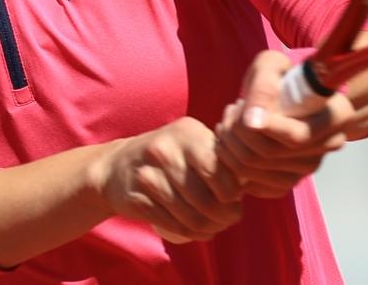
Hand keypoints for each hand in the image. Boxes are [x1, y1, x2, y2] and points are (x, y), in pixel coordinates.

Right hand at [92, 117, 242, 242]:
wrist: (117, 166)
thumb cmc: (170, 156)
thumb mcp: (192, 144)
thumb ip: (219, 156)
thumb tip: (250, 181)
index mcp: (186, 132)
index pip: (217, 170)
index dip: (231, 192)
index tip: (235, 199)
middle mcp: (164, 150)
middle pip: (205, 198)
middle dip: (223, 216)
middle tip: (228, 219)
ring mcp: (147, 175)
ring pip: (190, 216)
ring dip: (208, 229)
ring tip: (214, 227)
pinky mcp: (135, 199)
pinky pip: (171, 224)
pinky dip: (189, 234)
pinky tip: (196, 231)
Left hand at [214, 50, 367, 198]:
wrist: (283, 95)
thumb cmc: (280, 76)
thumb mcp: (271, 66)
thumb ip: (263, 86)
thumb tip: (253, 122)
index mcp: (337, 117)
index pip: (297, 136)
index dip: (262, 125)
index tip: (239, 106)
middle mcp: (328, 147)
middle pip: (268, 154)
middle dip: (236, 130)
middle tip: (231, 110)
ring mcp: (308, 169)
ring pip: (253, 169)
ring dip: (229, 144)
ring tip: (228, 121)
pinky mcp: (287, 184)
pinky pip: (249, 183)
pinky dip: (230, 163)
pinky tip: (232, 140)